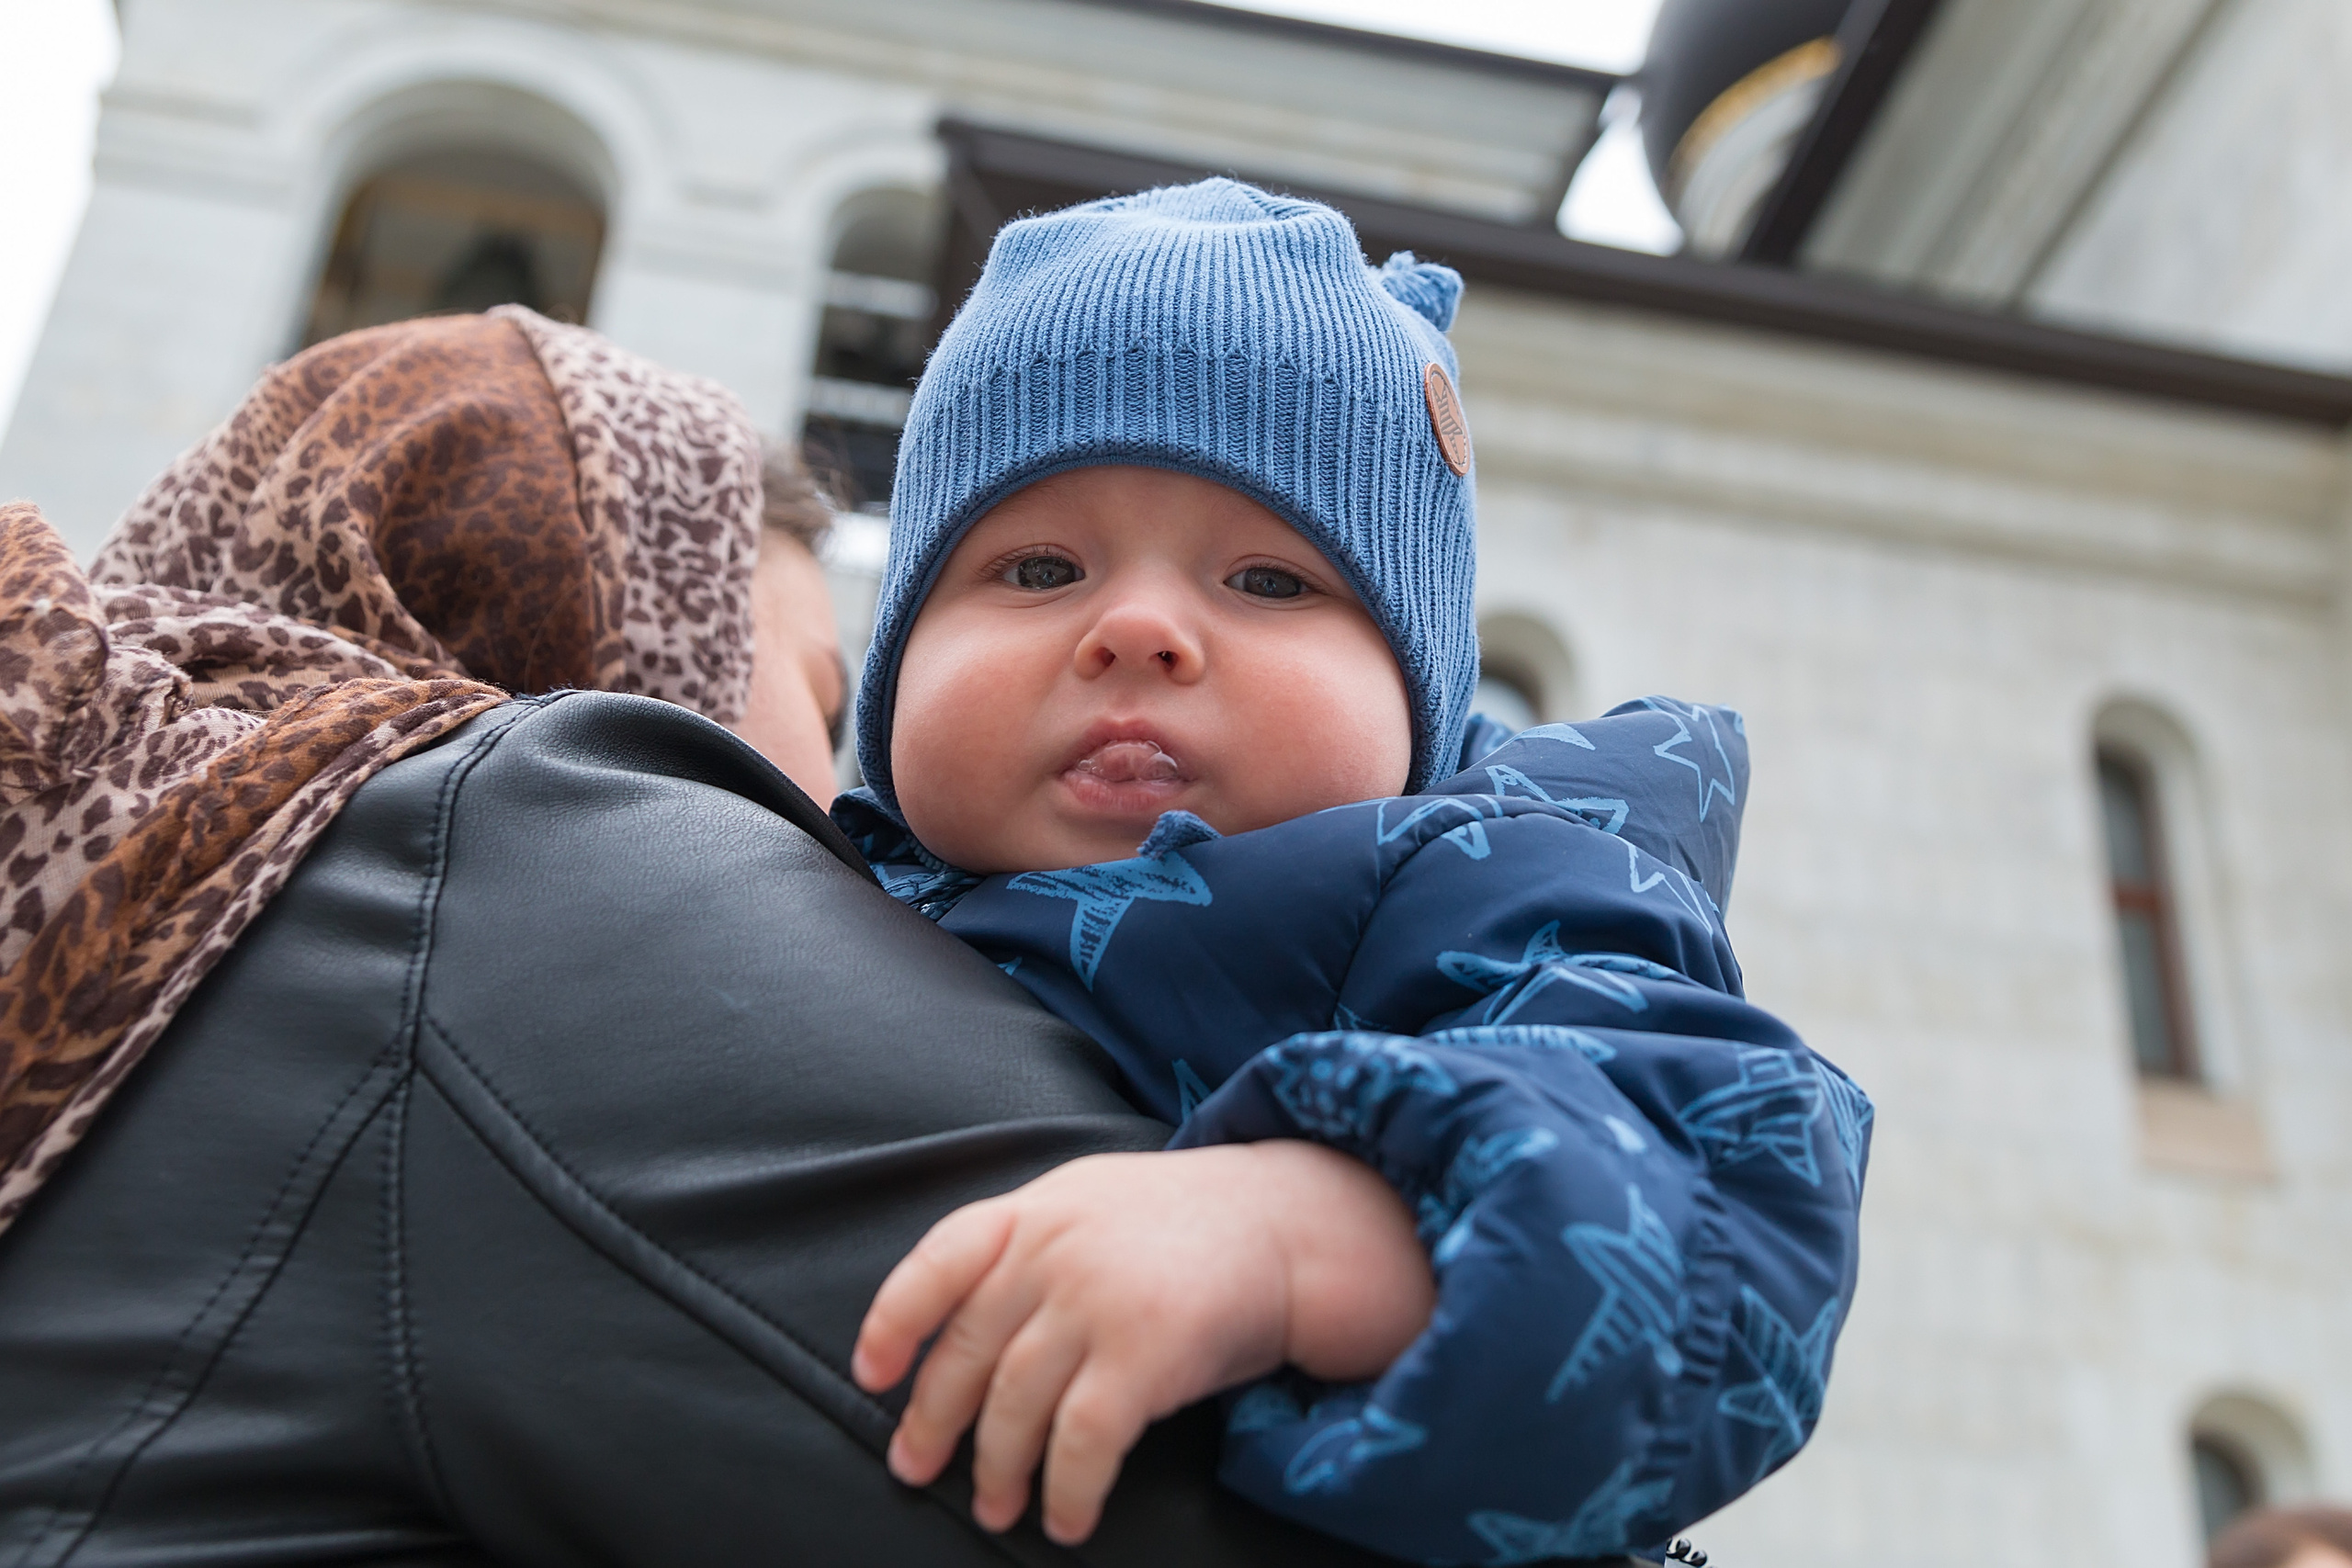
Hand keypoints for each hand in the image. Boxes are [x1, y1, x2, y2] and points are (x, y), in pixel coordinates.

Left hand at [850, 1140, 1434, 1544]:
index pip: (939, 1259)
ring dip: (998, 1469)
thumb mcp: (1094, 1203)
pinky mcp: (1143, 1354)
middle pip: (968, 1350)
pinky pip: (1081, 1440)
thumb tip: (964, 1329)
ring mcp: (1096, 1300)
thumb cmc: (1189, 1229)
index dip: (893, 1319)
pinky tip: (1065, 1518)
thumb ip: (1029, 1246)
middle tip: (917, 1469)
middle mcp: (1055, 1251)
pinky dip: (1066, 1489)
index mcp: (1036, 1209)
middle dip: (933, 1421)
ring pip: (1015, 1405)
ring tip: (995, 1507)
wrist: (1291, 1228)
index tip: (872, 1373)